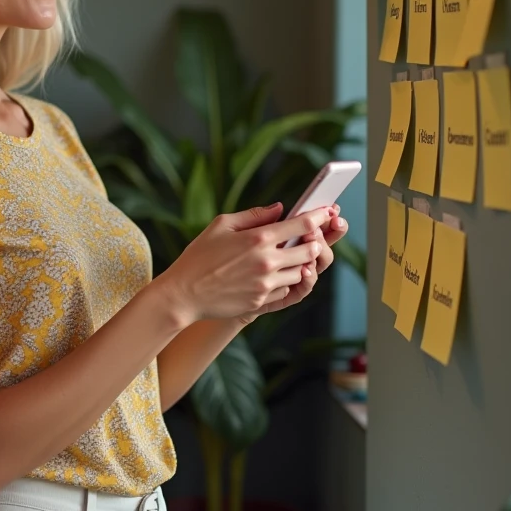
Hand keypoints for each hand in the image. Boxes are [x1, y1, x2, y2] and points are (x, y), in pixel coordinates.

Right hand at [154, 202, 333, 325]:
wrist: (184, 294)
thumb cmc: (199, 255)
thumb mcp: (221, 225)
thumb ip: (254, 215)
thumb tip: (280, 209)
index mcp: (257, 238)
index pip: (301, 224)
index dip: (319, 216)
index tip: (327, 211)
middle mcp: (266, 262)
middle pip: (310, 249)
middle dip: (314, 241)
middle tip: (309, 236)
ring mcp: (266, 284)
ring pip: (302, 272)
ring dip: (300, 263)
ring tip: (288, 256)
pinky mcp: (262, 302)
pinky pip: (287, 289)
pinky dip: (286, 280)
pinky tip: (272, 274)